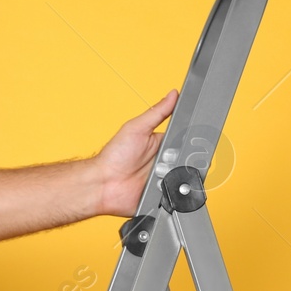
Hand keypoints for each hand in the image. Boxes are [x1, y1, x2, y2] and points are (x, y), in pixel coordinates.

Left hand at [89, 90, 178, 217]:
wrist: (103, 184)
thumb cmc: (114, 156)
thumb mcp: (137, 128)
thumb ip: (157, 112)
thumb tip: (172, 94)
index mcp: (161, 143)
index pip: (183, 140)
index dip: (186, 141)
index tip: (177, 145)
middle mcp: (164, 162)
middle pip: (186, 160)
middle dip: (178, 160)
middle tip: (162, 161)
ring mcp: (163, 179)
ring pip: (183, 178)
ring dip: (174, 175)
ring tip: (156, 174)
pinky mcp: (161, 195)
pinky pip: (175, 196)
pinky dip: (172, 192)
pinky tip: (160, 186)